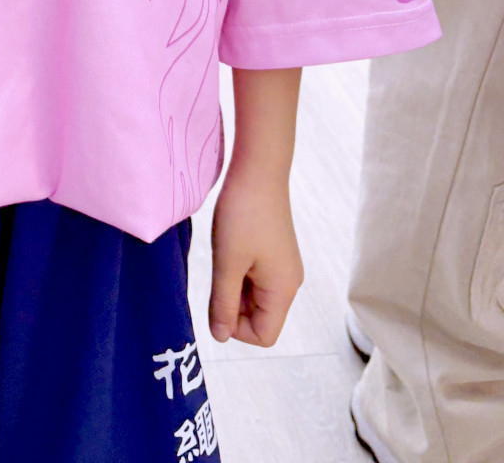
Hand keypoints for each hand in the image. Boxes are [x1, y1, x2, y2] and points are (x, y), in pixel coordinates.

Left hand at [209, 163, 303, 346]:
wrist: (258, 169)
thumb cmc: (243, 214)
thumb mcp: (228, 263)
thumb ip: (223, 303)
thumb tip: (220, 336)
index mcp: (283, 290)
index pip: (263, 335)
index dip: (235, 328)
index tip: (218, 297)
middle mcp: (289, 283)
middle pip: (259, 318)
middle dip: (233, 305)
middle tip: (217, 272)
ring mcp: (283, 267)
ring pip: (254, 297)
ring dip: (234, 286)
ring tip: (223, 256)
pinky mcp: (275, 253)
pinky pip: (255, 278)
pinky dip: (238, 272)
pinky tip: (228, 248)